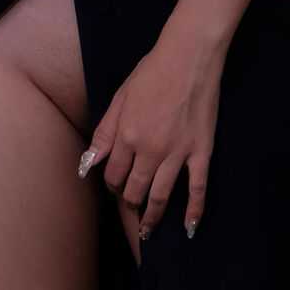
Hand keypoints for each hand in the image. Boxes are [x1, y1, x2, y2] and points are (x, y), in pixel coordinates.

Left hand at [79, 26, 220, 259]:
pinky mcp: (201, 152)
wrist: (189, 57)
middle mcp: (149, 150)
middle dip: (129, 203)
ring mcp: (177, 154)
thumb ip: (104, 133)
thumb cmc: (152, 72)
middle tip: (131, 208)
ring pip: (160, 195)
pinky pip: (197, 188)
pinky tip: (188, 227)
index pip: (114, 174)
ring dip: (152, 217)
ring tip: (147, 231)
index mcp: (126, 136)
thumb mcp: (120, 99)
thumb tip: (89, 164)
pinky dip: (193, 210)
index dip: (112, 183)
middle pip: (134, 190)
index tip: (116, 185)